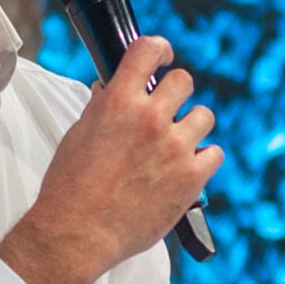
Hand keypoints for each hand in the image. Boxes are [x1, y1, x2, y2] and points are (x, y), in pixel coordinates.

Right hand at [0, 35, 220, 283]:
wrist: (77, 234)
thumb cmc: (69, 188)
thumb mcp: (78, 135)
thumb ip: (101, 108)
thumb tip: (110, 91)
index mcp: (118, 102)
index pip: (148, 50)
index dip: (159, 48)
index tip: (162, 57)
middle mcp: (150, 118)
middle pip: (184, 81)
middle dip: (175, 92)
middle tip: (167, 109)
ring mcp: (175, 147)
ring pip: (204, 116)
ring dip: (192, 126)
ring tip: (177, 143)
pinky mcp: (191, 177)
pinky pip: (215, 154)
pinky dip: (203, 159)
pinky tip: (187, 167)